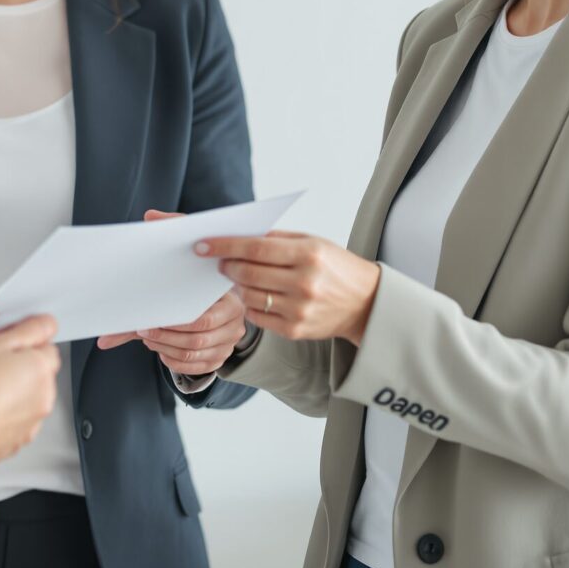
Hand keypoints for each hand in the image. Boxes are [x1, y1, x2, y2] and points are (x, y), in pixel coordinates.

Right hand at [0, 315, 61, 462]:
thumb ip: (24, 330)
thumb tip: (45, 323)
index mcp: (40, 368)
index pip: (45, 345)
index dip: (22, 340)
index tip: (3, 342)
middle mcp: (43, 397)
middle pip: (35, 373)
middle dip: (15, 367)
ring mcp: (30, 423)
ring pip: (23, 398)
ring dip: (7, 392)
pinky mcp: (14, 442)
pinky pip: (10, 421)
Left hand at [96, 210, 246, 374]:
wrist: (221, 299)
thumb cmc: (199, 276)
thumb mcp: (190, 255)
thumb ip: (171, 233)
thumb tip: (148, 216)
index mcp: (230, 298)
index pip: (203, 318)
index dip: (171, 323)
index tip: (145, 319)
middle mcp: (236, 323)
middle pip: (196, 340)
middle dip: (162, 336)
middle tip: (140, 329)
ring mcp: (229, 343)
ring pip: (193, 355)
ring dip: (164, 348)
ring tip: (147, 337)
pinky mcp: (221, 358)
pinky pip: (195, 368)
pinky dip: (173, 361)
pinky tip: (160, 349)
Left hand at [198, 231, 381, 344]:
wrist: (366, 303)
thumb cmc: (335, 266)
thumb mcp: (312, 242)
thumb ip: (276, 238)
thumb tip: (236, 236)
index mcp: (309, 254)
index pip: (254, 248)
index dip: (224, 246)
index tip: (202, 244)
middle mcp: (304, 283)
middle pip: (247, 273)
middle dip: (226, 266)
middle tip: (218, 262)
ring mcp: (299, 310)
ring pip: (249, 296)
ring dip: (236, 286)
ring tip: (236, 277)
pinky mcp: (295, 331)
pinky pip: (257, 316)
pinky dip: (249, 304)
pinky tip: (253, 295)